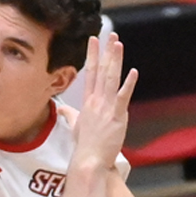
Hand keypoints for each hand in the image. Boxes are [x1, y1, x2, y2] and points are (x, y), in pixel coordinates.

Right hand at [58, 32, 136, 171]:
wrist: (89, 161)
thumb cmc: (85, 146)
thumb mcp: (76, 127)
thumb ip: (71, 115)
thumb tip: (63, 109)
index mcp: (88, 103)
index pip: (90, 74)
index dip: (92, 56)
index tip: (93, 41)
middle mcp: (96, 102)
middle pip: (101, 72)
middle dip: (105, 52)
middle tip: (110, 35)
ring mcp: (106, 108)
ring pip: (110, 79)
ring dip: (114, 61)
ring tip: (118, 45)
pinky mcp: (116, 116)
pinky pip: (122, 97)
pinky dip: (128, 84)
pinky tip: (133, 72)